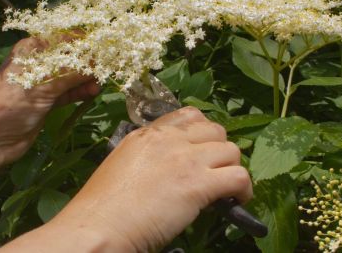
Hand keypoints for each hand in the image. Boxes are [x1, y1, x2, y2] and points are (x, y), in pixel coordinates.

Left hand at [0, 37, 99, 167]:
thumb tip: (96, 62)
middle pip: (68, 58)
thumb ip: (71, 73)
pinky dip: (79, 92)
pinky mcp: (46, 101)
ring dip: (85, 79)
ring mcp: (42, 83)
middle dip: (87, 62)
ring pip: (70, 76)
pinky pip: (67, 92)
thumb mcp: (42, 86)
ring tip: (100, 84)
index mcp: (31, 50)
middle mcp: (37, 63)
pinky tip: (92, 92)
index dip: (82, 42)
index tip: (103, 48)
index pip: (62, 39)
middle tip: (107, 68)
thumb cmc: (11, 104)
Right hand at [42, 107, 252, 251]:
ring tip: (226, 187)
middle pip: (215, 130)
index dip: (202, 132)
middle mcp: (170, 140)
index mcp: (148, 134)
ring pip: (231, 150)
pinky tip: (236, 201)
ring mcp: (186, 159)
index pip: (189, 116)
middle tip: (215, 170)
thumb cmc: (101, 205)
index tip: (202, 149)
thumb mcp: (121, 164)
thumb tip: (168, 168)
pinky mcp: (199, 184)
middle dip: (220, 149)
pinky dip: (244, 189)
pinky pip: (239, 176)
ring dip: (232, 168)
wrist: (98, 225)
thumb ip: (146, 157)